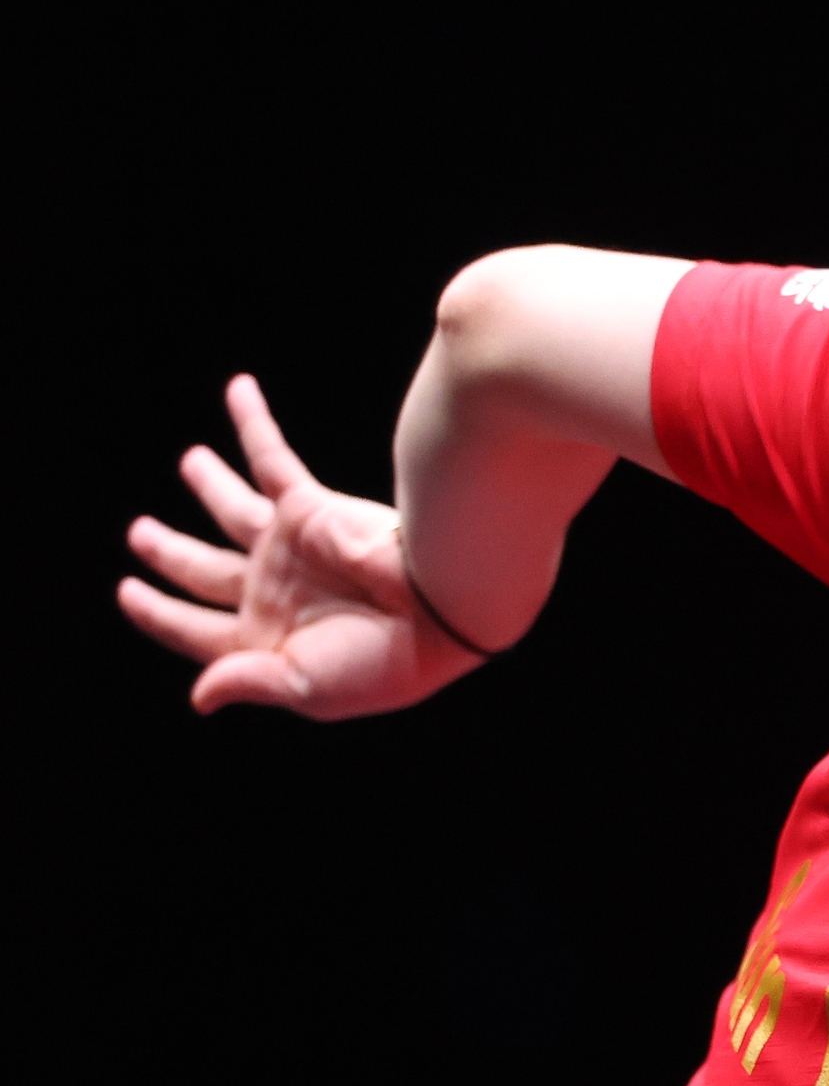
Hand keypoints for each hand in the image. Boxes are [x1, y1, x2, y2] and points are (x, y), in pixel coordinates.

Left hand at [119, 376, 478, 717]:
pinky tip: (239, 388)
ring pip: (232, 506)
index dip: (156, 612)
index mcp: (266, 639)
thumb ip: (247, 681)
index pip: (193, 626)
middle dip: (168, 551)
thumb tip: (199, 696)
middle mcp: (274, 589)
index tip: (128, 592)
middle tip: (140, 534)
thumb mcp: (306, 687)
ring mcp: (290, 546)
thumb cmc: (383, 661)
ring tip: (191, 460)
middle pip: (203, 567)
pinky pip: (270, 458)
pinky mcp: (311, 508)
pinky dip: (252, 423)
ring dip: (209, 482)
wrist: (442, 612)